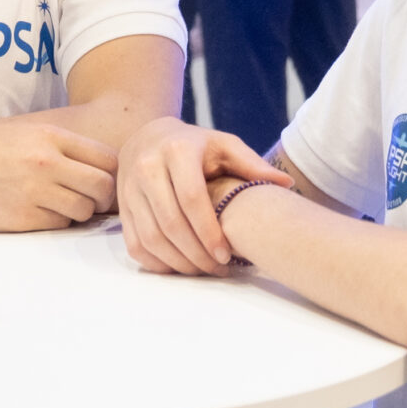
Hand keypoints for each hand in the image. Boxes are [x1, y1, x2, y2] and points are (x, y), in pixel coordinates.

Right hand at [0, 123, 118, 230]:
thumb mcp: (23, 132)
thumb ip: (61, 147)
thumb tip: (98, 166)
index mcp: (50, 137)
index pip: (107, 158)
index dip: (112, 172)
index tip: (103, 179)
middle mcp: (47, 163)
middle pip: (103, 187)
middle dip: (103, 197)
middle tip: (91, 200)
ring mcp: (35, 192)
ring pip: (83, 211)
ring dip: (79, 212)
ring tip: (59, 204)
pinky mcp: (22, 219)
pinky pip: (58, 225)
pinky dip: (56, 222)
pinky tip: (38, 211)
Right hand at [117, 116, 293, 276]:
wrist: (148, 137)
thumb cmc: (195, 145)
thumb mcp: (223, 145)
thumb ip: (251, 164)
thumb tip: (285, 184)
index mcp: (177, 151)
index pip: (191, 199)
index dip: (209, 231)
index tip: (225, 255)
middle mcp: (147, 168)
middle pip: (170, 223)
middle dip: (196, 254)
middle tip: (217, 269)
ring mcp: (129, 189)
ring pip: (151, 238)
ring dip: (178, 262)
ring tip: (202, 270)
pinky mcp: (121, 207)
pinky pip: (135, 244)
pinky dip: (157, 263)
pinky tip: (180, 267)